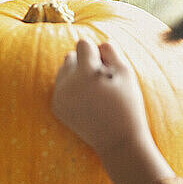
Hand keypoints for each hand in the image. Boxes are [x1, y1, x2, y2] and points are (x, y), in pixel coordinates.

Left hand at [51, 38, 150, 158]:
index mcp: (86, 73)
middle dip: (83, 62)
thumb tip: (99, 42)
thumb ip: (112, 51)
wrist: (117, 141)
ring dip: (75, 74)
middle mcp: (68, 83)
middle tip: (100, 79)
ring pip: (63, 70)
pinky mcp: (56, 107)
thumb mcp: (126, 74)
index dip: (96, 52)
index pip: (83, 44)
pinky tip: (86, 101)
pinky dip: (70, 89)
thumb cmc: (127, 104)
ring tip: (93, 90)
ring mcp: (60, 96)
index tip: (106, 65)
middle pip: (70, 56)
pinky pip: (60, 86)